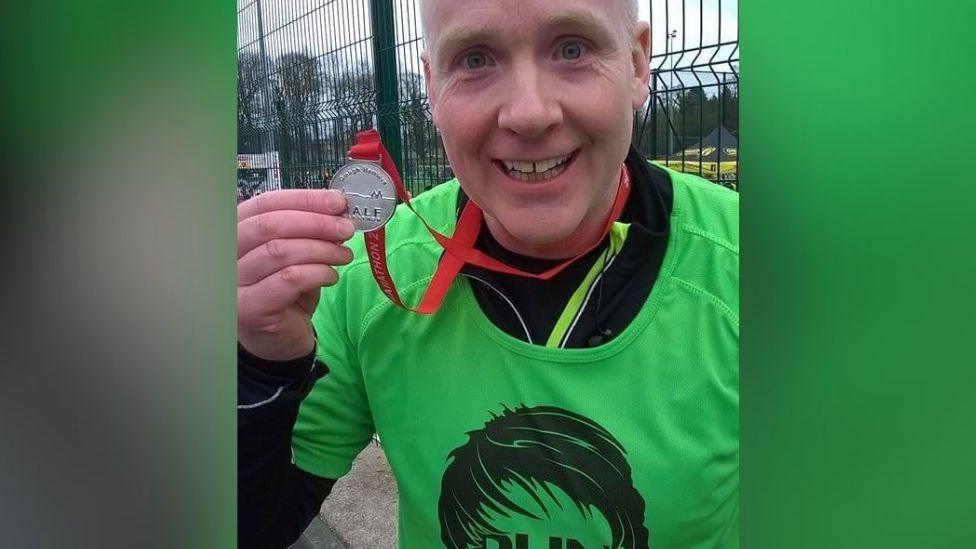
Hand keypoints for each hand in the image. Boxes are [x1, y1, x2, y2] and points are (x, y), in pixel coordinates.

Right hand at [237, 190, 354, 360]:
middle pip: (269, 225)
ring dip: (321, 249)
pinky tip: (331, 276)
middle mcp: (225, 255)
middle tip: (346, 228)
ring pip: (280, 251)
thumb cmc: (285, 293)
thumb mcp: (297, 254)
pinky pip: (289, 279)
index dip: (304, 199)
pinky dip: (318, 273)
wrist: (279, 341)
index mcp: (235, 231)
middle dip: (315, 222)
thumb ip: (309, 232)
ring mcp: (231, 284)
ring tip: (343, 254)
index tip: (338, 202)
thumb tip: (338, 211)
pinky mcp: (247, 308)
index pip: (265, 204)